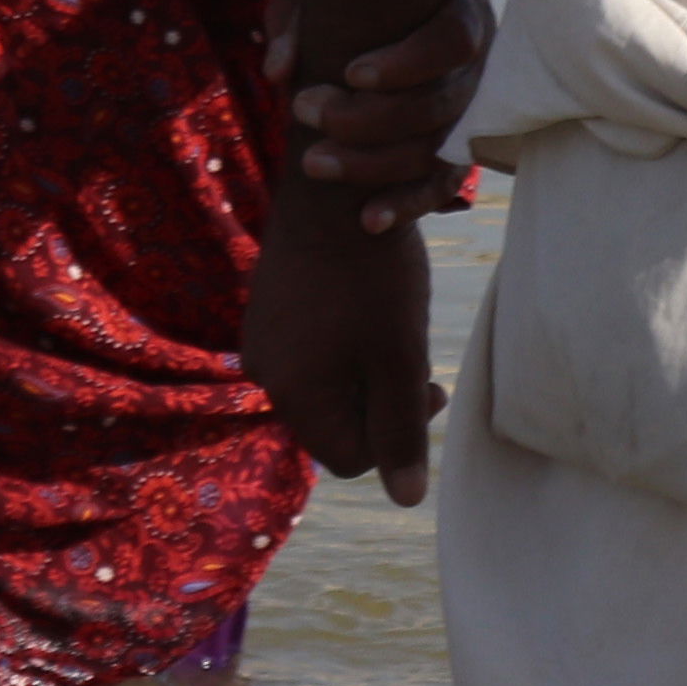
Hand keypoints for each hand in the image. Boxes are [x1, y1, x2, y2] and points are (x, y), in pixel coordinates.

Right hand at [239, 203, 439, 503]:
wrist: (333, 185)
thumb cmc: (374, 275)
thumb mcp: (399, 357)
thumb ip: (402, 431)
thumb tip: (405, 500)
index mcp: (295, 394)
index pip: (350, 458)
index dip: (395, 435)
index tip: (425, 385)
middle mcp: (265, 372)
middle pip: (334, 422)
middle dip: (378, 400)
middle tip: (411, 355)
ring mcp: (261, 337)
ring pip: (324, 385)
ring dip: (363, 369)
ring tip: (388, 323)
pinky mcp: (267, 308)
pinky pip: (309, 351)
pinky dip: (342, 342)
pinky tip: (363, 302)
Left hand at [277, 0, 490, 236]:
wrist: (385, 11)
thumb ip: (298, 19)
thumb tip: (278, 69)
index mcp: (461, 9)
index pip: (452, 41)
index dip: (406, 64)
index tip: (350, 73)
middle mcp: (479, 63)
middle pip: (438, 104)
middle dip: (368, 119)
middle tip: (300, 109)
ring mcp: (473, 111)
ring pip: (435, 151)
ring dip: (372, 165)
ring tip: (311, 162)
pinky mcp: (458, 151)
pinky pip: (441, 186)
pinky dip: (406, 205)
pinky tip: (367, 219)